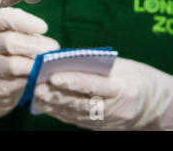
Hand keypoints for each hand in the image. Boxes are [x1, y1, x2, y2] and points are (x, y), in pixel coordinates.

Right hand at [0, 7, 59, 117]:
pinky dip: (32, 79)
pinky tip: (42, 76)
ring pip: (12, 65)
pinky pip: (17, 84)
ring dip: (34, 64)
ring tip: (49, 63)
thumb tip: (50, 43)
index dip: (23, 21)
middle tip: (53, 49)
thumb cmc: (13, 51)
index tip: (44, 27)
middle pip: (9, 42)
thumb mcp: (18, 35)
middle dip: (35, 45)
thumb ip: (30, 34)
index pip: (2, 18)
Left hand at [33, 57, 172, 129]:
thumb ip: (96, 65)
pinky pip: (73, 118)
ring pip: (74, 112)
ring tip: (35, 93)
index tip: (54, 76)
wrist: (150, 106)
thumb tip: (63, 60)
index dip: (73, 82)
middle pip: (81, 102)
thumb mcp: (122, 68)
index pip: (95, 86)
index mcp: (123, 89)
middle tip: (38, 86)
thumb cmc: (133, 78)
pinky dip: (56, 110)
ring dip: (52, 103)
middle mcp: (113, 108)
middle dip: (57, 94)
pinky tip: (42, 102)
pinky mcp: (95, 126)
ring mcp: (104, 121)